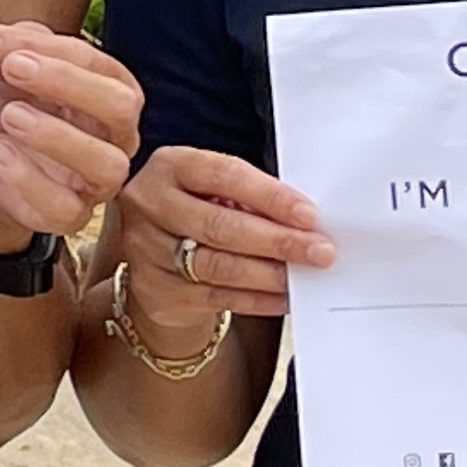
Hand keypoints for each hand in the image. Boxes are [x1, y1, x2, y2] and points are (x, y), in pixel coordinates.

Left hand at [0, 21, 141, 243]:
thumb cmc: (7, 107)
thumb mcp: (8, 70)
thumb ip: (10, 49)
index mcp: (107, 91)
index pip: (97, 63)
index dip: (48, 49)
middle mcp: (113, 135)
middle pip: (120, 106)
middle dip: (66, 82)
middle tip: (14, 68)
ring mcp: (96, 179)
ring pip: (107, 164)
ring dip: (57, 135)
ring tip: (10, 115)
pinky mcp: (67, 214)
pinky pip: (64, 208)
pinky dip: (29, 180)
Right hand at [103, 143, 334, 349]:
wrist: (155, 256)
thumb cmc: (200, 212)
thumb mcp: (213, 190)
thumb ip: (251, 198)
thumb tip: (307, 224)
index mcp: (170, 166)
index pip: (223, 175)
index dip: (270, 196)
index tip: (309, 215)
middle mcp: (150, 204)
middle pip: (220, 225)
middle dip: (277, 240)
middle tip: (320, 251)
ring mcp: (146, 249)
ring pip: (218, 266)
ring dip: (269, 274)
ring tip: (303, 276)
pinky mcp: (155, 290)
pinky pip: (216, 298)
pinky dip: (256, 300)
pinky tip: (283, 298)